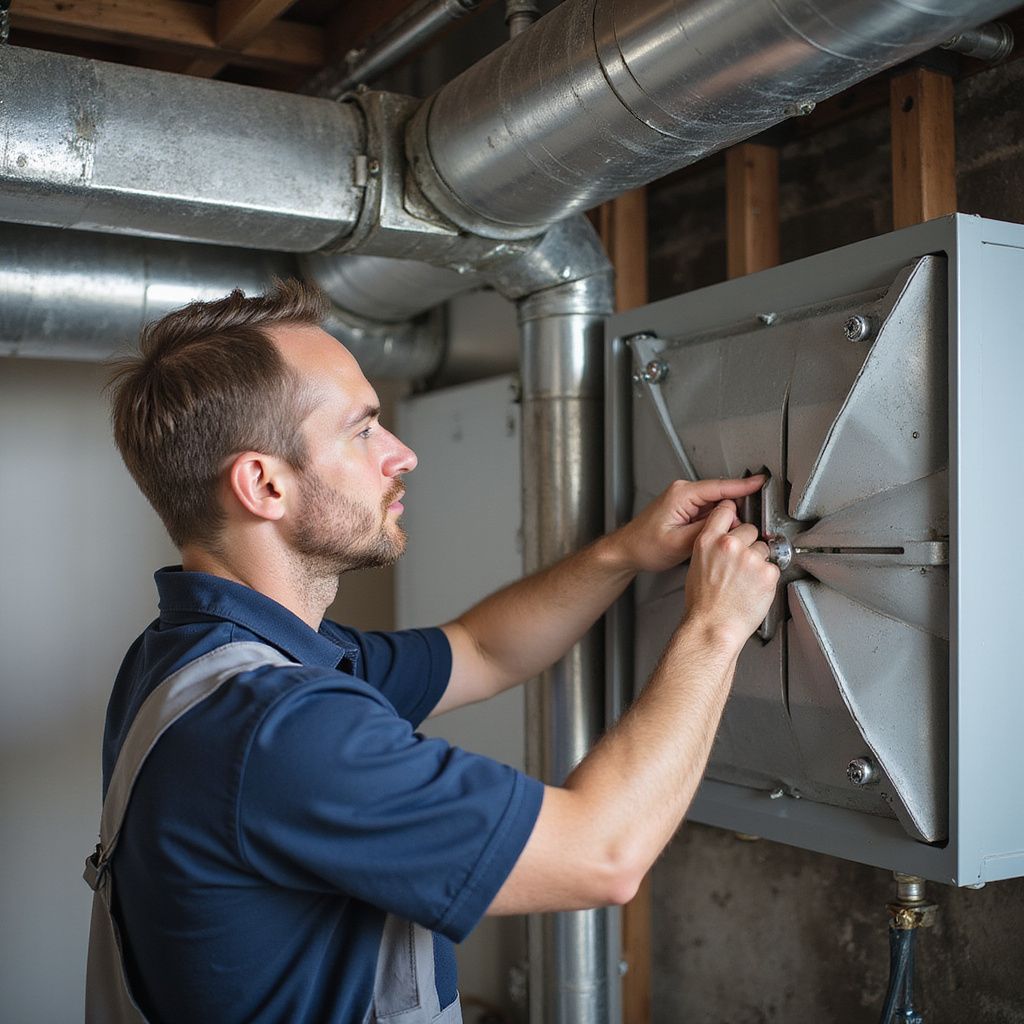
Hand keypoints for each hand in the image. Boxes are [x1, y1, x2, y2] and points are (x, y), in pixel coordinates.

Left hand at [611, 476, 764, 573]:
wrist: (629, 550)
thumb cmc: (646, 546)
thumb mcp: (680, 542)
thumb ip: (708, 529)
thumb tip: (730, 522)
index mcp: (682, 495)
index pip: (720, 486)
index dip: (744, 485)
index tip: (762, 482)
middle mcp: (683, 492)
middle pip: (721, 495)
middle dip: (737, 510)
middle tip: (747, 528)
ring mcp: (684, 500)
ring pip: (716, 505)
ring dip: (726, 518)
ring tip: (729, 537)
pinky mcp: (685, 508)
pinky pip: (708, 511)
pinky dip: (717, 522)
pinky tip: (718, 535)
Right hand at [683, 500, 779, 647]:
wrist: (713, 626)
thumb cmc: (703, 604)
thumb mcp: (697, 565)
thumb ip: (712, 547)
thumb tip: (725, 541)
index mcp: (708, 541)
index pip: (725, 510)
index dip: (734, 513)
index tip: (738, 516)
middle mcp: (729, 545)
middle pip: (750, 529)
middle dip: (749, 543)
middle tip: (741, 565)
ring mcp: (750, 558)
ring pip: (764, 549)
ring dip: (759, 561)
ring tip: (746, 581)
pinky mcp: (767, 572)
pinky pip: (773, 567)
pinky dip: (767, 577)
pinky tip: (754, 588)